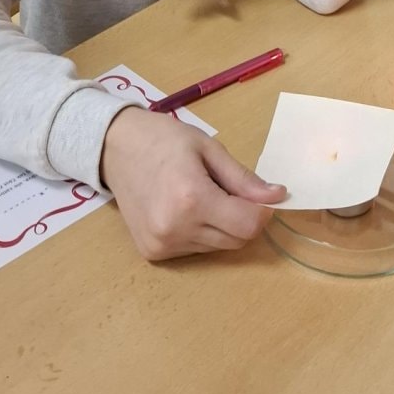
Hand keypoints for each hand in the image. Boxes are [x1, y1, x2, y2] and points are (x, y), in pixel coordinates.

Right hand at [100, 107, 286, 260]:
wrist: (115, 148)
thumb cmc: (165, 139)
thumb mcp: (209, 148)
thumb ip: (243, 178)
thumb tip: (278, 196)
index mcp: (192, 199)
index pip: (248, 226)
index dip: (263, 212)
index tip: (261, 195)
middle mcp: (175, 229)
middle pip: (236, 240)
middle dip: (244, 218)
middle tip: (230, 190)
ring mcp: (161, 246)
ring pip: (217, 247)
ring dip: (222, 226)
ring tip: (202, 195)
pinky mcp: (152, 254)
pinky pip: (195, 250)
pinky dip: (201, 233)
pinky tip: (185, 209)